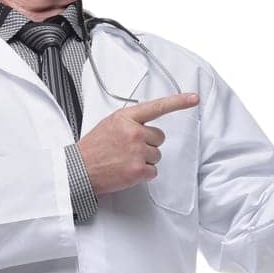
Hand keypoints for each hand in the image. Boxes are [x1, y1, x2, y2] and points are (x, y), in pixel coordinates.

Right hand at [78, 92, 199, 195]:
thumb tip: (145, 125)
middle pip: (159, 137)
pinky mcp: (138, 170)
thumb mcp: (109, 124)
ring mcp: (137, 152)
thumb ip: (129, 121)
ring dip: (144, 160)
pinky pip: (153, 171)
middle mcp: (134, 132)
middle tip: (128, 149)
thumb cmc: (93, 148)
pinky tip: (127, 171)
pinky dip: (143, 174)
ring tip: (125, 160)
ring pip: (156, 155)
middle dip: (148, 144)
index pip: (157, 107)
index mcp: (126, 118)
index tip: (194, 98)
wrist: (79, 170)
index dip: (178, 102)